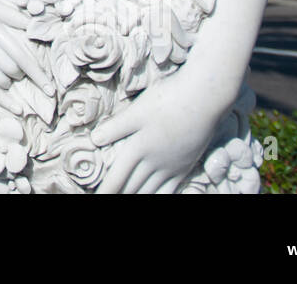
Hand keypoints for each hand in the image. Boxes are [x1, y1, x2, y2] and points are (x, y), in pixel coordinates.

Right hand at [0, 0, 49, 115]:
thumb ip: (11, 14)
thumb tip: (34, 27)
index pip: (20, 54)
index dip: (36, 72)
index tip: (50, 87)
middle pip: (9, 68)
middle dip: (23, 76)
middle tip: (25, 75)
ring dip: (10, 84)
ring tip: (13, 81)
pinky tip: (12, 106)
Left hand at [89, 69, 223, 193]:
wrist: (203, 99)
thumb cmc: (167, 100)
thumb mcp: (137, 110)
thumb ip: (115, 127)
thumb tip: (94, 140)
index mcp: (138, 149)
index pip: (117, 178)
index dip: (106, 191)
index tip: (98, 197)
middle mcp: (154, 163)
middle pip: (132, 187)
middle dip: (119, 194)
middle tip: (109, 196)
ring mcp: (172, 166)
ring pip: (150, 191)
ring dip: (137, 196)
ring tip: (128, 198)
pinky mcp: (186, 165)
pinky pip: (170, 190)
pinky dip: (159, 196)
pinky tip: (154, 196)